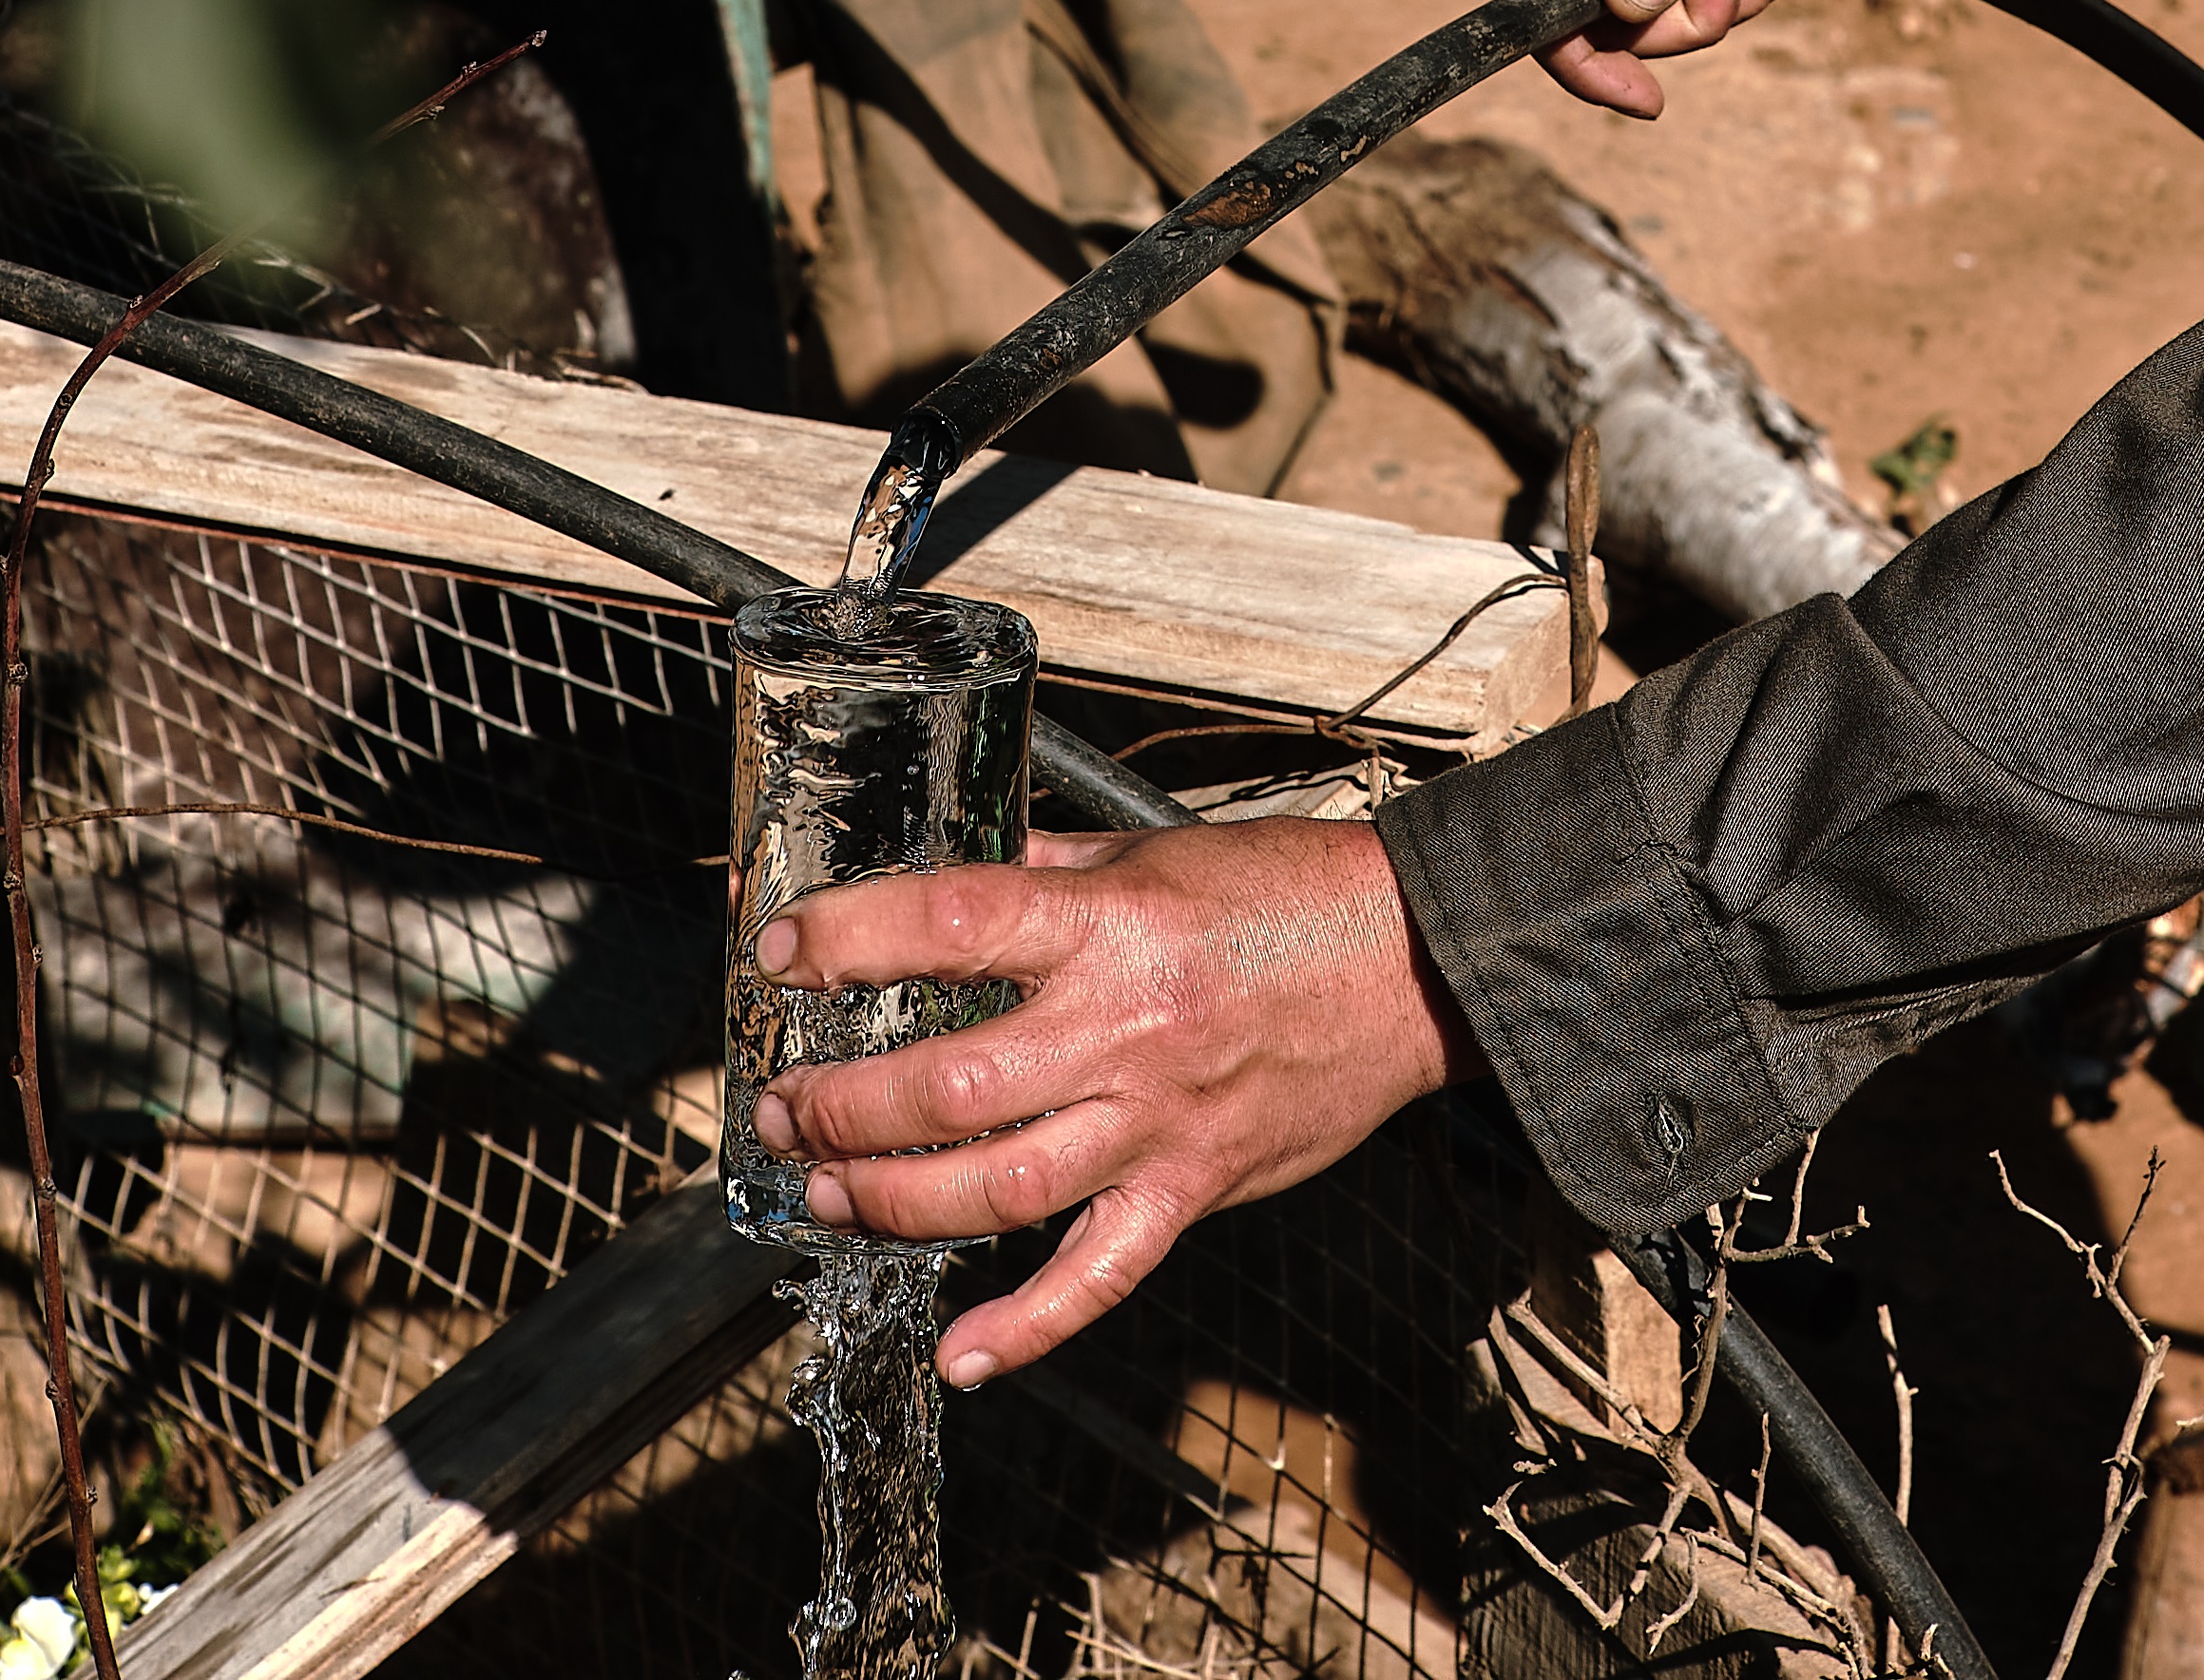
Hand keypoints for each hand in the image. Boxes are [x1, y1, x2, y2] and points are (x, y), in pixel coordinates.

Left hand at [749, 818, 1467, 1386]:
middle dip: (841, 1105)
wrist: (1419, 962)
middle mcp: (1125, 1029)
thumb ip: (1051, 874)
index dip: (850, 938)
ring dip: (890, 1201)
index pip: (948, 924)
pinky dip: (1027, 1325)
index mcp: (1109, 927)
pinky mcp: (1195, 1189)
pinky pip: (1101, 1276)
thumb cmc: (1290, 895)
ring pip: (998, 1187)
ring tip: (825, 1192)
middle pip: (949, 1084)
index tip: (784, 951)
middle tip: (783, 1106)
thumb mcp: (1157, 851)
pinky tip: (963, 1352)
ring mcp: (1159, 1122)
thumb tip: (955, 880)